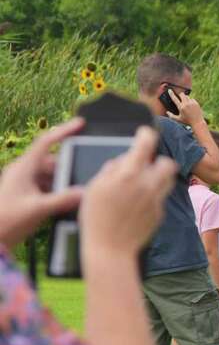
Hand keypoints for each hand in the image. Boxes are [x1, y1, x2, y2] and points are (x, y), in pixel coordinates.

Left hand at [0, 118, 85, 249]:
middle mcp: (23, 172)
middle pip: (52, 163)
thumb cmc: (7, 220)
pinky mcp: (25, 195)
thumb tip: (85, 193)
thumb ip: (63, 200)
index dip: (63, 131)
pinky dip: (56, 194)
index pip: (45, 142)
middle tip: (78, 186)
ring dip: (62, 186)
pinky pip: (46, 188)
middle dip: (67, 172)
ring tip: (68, 201)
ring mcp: (24, 184)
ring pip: (51, 177)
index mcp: (23, 168)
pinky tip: (62, 206)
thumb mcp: (38, 209)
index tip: (80, 124)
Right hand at [79, 126, 175, 256]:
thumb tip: (121, 162)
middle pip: (167, 163)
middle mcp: (148, 185)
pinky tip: (137, 206)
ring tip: (143, 183)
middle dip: (158, 160)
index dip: (146, 134)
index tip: (145, 132)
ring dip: (159, 177)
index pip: (146, 144)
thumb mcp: (94, 188)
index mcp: (129, 174)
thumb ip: (110, 170)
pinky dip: (152, 196)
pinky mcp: (160, 213)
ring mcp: (156, 200)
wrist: (111, 249)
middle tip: (146, 165)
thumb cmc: (96, 218)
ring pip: (168, 180)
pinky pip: (160, 198)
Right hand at [167, 89, 204, 126]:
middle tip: (180, 97)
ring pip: (187, 96)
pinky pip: (192, 99)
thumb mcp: (178, 119)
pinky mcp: (196, 103)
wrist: (198, 123)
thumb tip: (167, 112)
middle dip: (180, 95)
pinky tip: (191, 105)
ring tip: (186, 103)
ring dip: (185, 98)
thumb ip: (171, 116)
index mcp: (181, 107)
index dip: (171, 94)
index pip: (175, 99)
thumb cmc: (187, 122)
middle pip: (182, 94)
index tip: (169, 90)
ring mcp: (192, 103)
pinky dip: (191, 101)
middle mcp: (186, 104)